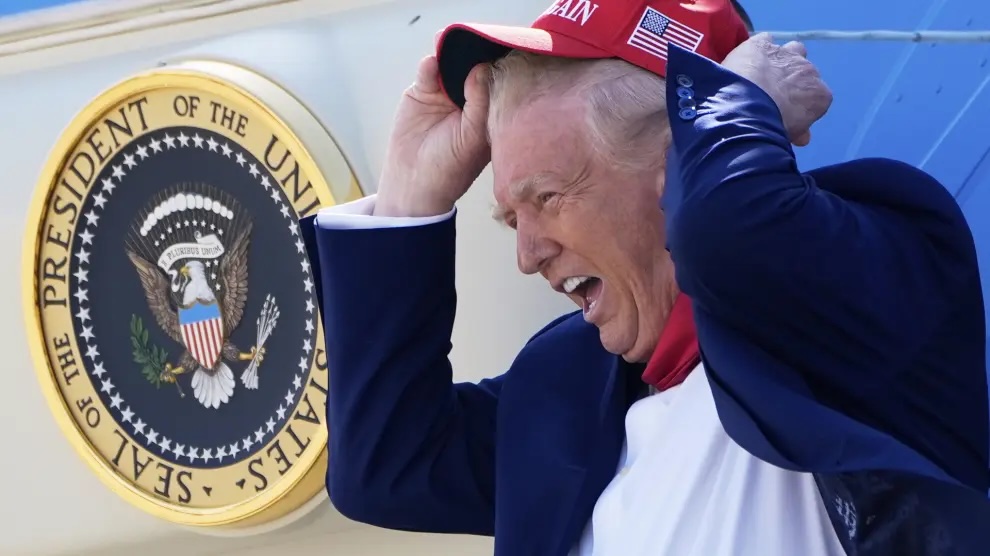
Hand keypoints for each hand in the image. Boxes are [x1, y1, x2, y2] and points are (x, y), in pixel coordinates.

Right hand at [375, 55, 491, 216]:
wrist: (414, 182)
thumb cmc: (451, 167)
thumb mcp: (473, 136)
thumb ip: (480, 102)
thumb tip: (482, 68)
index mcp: (490, 109)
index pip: (497, 79)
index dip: (499, 63)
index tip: (502, 47)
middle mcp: (470, 98)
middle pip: (475, 65)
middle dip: (475, 51)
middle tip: (477, 38)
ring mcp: (446, 93)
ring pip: (451, 63)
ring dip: (452, 51)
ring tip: (452, 43)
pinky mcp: (422, 91)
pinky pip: (428, 71)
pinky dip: (430, 64)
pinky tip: (433, 63)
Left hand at [720, 33, 831, 146]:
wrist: (743, 110)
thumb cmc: (770, 129)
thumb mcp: (788, 135)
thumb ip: (798, 131)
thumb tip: (803, 137)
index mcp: (820, 95)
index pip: (816, 97)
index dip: (801, 104)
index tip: (787, 113)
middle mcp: (808, 70)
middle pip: (805, 72)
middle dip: (792, 81)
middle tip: (772, 95)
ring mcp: (786, 54)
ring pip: (793, 49)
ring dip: (783, 59)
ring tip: (764, 73)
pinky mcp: (762, 44)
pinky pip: (766, 40)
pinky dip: (759, 48)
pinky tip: (748, 59)